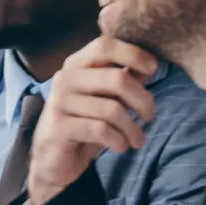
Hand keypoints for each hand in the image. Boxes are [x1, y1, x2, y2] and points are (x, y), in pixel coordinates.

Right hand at [26, 37, 158, 204]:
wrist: (52, 159)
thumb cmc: (84, 123)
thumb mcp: (105, 99)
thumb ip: (123, 79)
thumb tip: (148, 65)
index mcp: (76, 65)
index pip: (105, 45)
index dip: (133, 54)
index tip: (153, 69)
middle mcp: (65, 78)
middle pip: (117, 79)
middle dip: (143, 100)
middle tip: (150, 116)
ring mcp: (59, 102)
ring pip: (112, 109)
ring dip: (132, 128)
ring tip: (137, 140)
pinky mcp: (59, 126)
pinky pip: (100, 130)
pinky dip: (118, 140)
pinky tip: (120, 146)